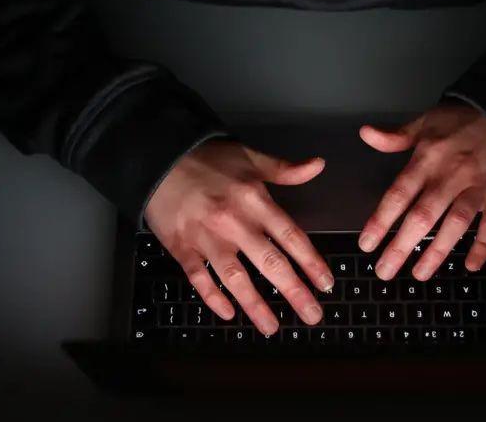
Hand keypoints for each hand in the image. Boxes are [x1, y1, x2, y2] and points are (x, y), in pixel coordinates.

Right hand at [145, 139, 333, 335]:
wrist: (159, 158)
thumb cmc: (208, 159)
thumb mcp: (250, 158)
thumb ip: (285, 169)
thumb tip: (318, 165)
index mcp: (254, 201)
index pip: (290, 237)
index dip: (311, 262)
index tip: (326, 284)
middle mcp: (234, 222)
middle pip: (270, 263)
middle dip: (294, 292)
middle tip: (312, 316)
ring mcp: (207, 237)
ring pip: (235, 278)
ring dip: (255, 305)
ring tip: (272, 328)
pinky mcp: (182, 247)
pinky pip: (199, 278)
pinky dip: (213, 297)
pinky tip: (229, 314)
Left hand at [358, 102, 485, 280]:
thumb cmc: (464, 122)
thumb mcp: (427, 122)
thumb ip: (396, 136)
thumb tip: (366, 134)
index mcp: (428, 159)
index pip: (399, 193)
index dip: (382, 220)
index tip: (366, 244)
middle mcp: (451, 176)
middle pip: (423, 215)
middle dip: (402, 245)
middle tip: (384, 271)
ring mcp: (477, 188)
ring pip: (455, 224)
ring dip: (437, 251)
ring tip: (419, 274)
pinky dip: (483, 245)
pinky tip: (471, 265)